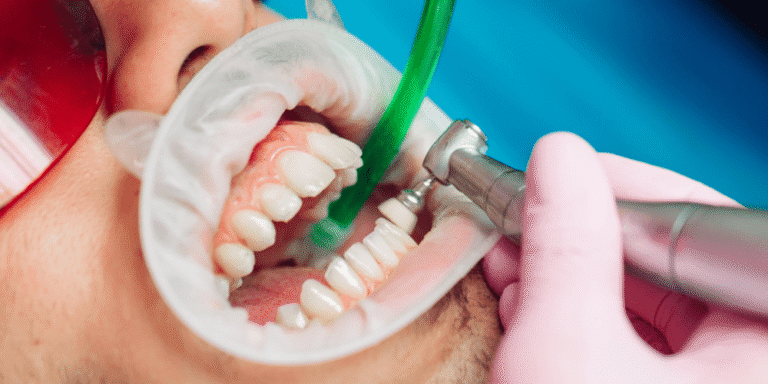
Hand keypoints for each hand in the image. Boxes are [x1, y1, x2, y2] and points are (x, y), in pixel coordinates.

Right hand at [483, 132, 767, 382]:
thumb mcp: (565, 349)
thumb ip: (567, 246)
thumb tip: (561, 160)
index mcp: (764, 343)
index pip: (701, 224)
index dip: (618, 191)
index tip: (557, 173)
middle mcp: (753, 360)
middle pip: (670, 264)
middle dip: (580, 240)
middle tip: (520, 222)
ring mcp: (720, 382)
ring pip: (650, 305)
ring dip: (569, 279)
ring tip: (513, 266)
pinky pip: (639, 345)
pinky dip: (580, 323)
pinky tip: (533, 308)